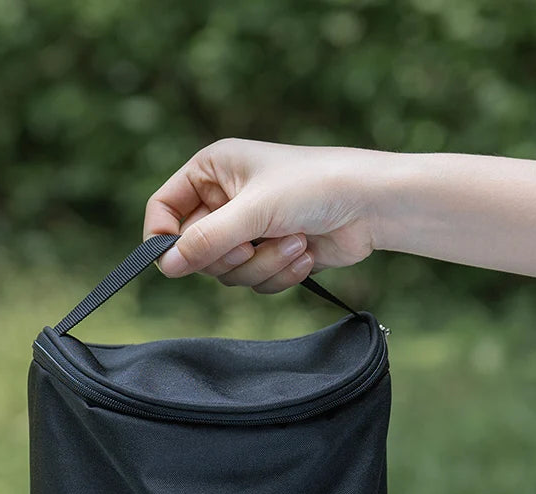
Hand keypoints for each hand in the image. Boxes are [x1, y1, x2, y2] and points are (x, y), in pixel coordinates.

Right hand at [142, 138, 383, 292]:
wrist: (372, 205)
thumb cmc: (314, 187)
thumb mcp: (253, 211)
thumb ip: (205, 240)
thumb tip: (165, 266)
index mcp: (212, 171)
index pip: (164, 207)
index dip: (163, 237)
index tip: (175, 262)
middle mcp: (225, 199)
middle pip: (195, 250)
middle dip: (230, 255)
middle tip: (252, 244)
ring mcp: (248, 229)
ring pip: (228, 272)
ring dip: (262, 265)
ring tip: (295, 241)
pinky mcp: (270, 254)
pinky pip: (255, 281)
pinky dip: (280, 273)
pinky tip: (305, 253)